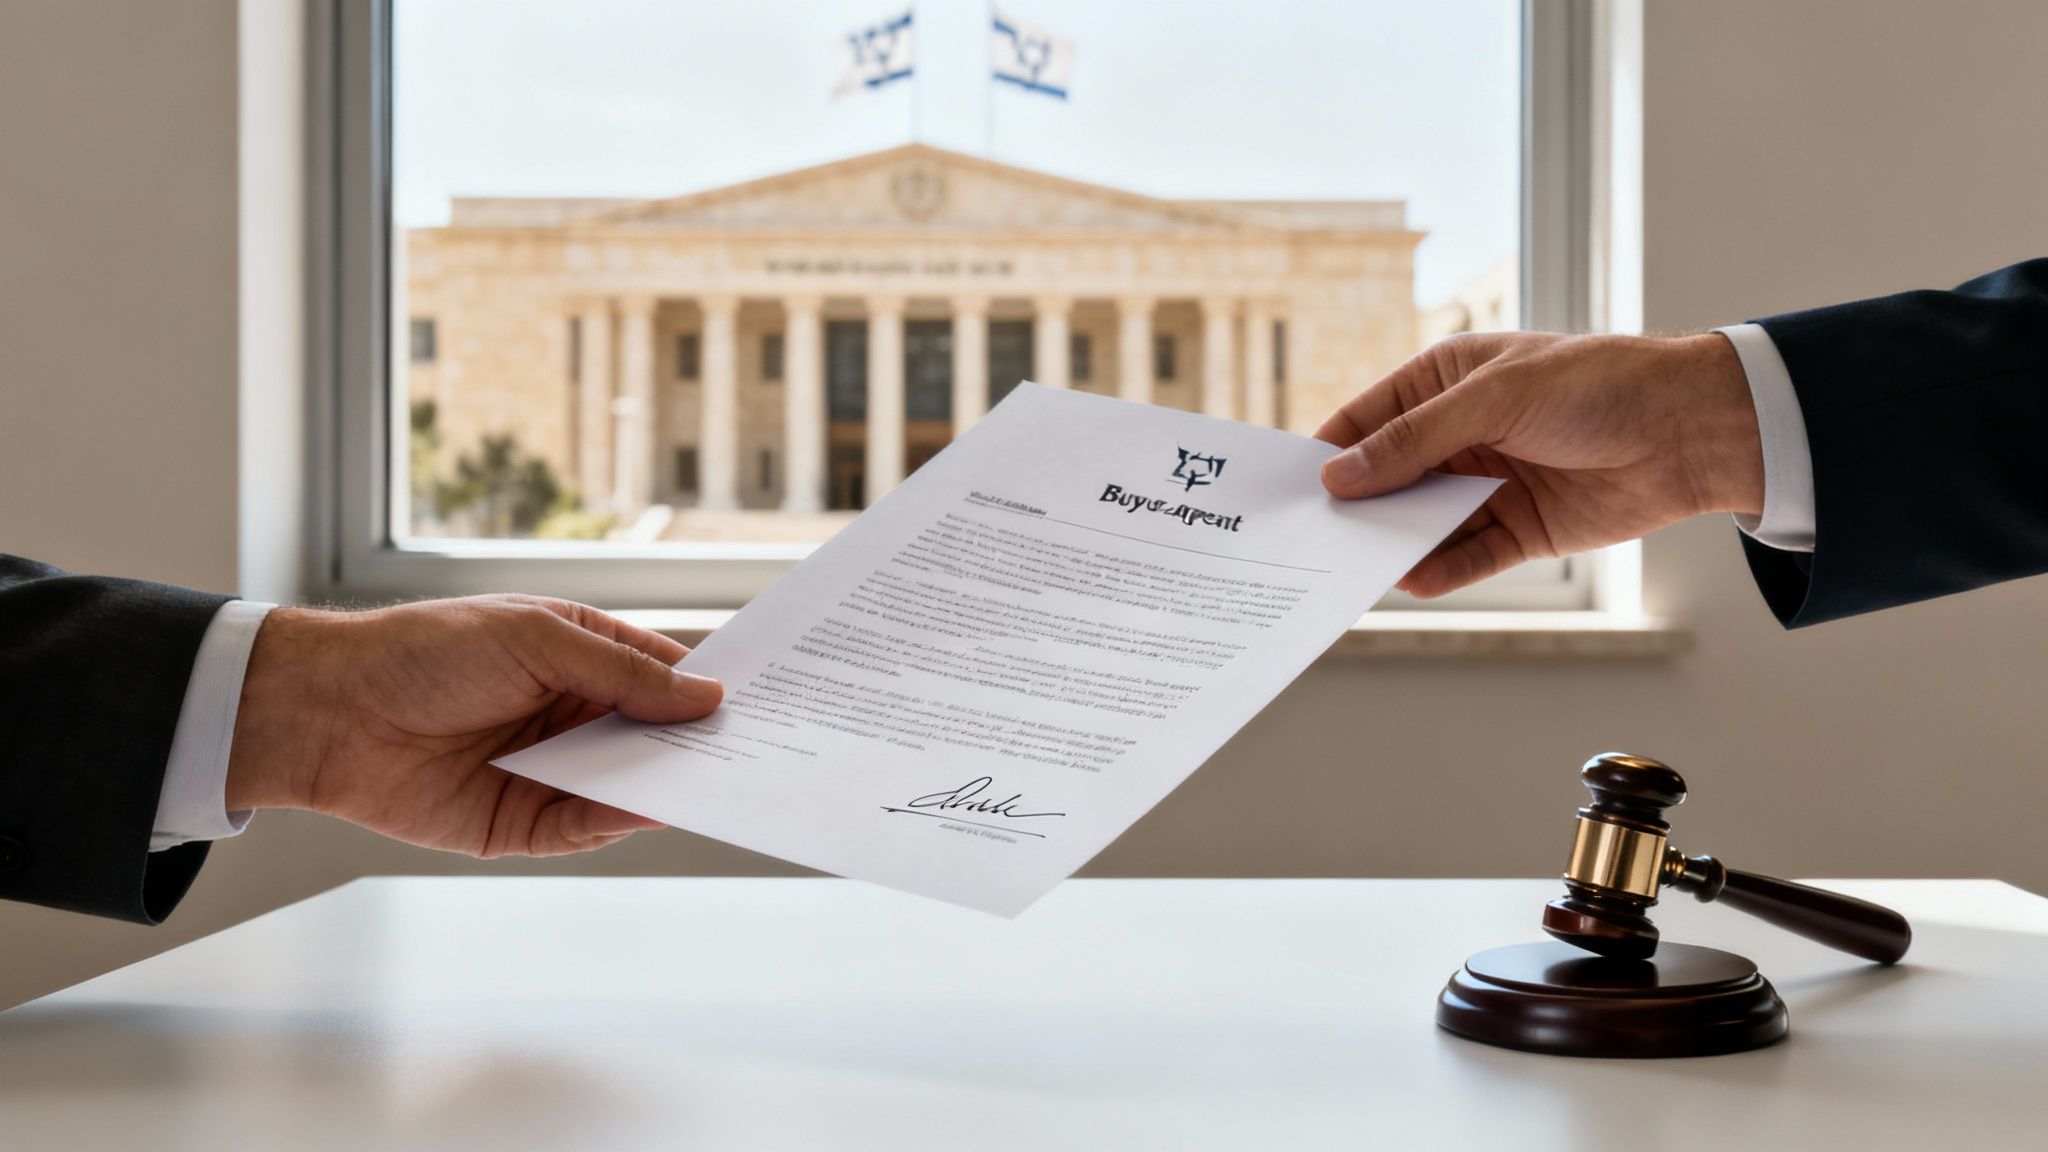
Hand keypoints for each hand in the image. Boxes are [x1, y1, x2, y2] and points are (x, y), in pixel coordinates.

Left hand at [224, 595, 721, 856]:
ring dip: (665, 784)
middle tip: (757, 754)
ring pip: (626, 786)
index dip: (707, 689)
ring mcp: (549, 772)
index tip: (763, 702)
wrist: (329, 711)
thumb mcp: (538, 639)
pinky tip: (647, 808)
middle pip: (654, 737)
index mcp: (579, 656)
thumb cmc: (427, 651)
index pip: (662, 675)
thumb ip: (624, 673)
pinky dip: (616, 819)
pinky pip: (583, 826)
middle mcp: (571, 716)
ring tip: (714, 783)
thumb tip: (706, 698)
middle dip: (697, 745)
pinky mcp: (520, 824)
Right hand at [1316, 331, 1763, 596]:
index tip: (1290, 490)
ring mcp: (1488, 483)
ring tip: (1360, 568)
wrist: (1690, 430)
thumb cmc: (1598, 386)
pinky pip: (1467, 555)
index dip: (1329, 453)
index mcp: (1444, 381)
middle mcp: (1460, 433)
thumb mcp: (1494, 399)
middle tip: (1313, 541)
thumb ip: (1414, 441)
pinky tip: (1418, 580)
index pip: (1368, 419)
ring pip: (1423, 522)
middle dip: (1357, 507)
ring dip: (1397, 543)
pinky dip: (1443, 569)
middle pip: (1388, 478)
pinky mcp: (1519, 528)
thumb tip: (1341, 476)